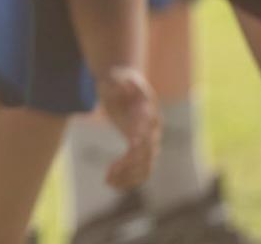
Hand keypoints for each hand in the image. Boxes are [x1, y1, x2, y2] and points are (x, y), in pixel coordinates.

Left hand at [96, 65, 158, 189]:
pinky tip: (111, 183)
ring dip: (128, 176)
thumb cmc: (119, 78)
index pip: (150, 127)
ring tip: (107, 181)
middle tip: (111, 170)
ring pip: (144, 166)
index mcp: (149, 112)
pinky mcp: (139, 148)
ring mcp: (148, 141)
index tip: (132, 145)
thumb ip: (121, 81)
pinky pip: (139, 169)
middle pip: (147, 151)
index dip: (142, 136)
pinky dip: (127, 178)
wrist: (123, 84)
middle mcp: (153, 129)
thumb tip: (126, 83)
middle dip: (130, 163)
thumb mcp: (117, 76)